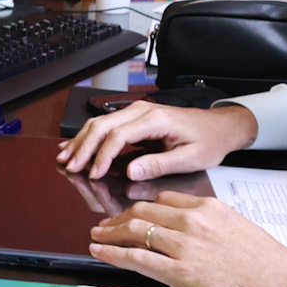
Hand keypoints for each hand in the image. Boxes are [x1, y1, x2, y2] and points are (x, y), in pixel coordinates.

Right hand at [59, 99, 258, 180]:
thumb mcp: (190, 158)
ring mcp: (137, 112)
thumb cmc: (209, 141)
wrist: (220, 127)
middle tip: (70, 167)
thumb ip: (159, 165)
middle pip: (102, 126)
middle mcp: (142, 111)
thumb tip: (131, 172)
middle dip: (83, 147)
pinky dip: (89, 136)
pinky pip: (107, 125)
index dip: (102, 157)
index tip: (93, 175)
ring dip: (81, 141)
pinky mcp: (135, 118)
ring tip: (65, 158)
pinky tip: (77, 146)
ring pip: (100, 123)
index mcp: (155, 120)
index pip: (118, 136)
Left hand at [89, 190, 286, 286]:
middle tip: (103, 224)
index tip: (129, 214)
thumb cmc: (269, 264)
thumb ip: (210, 225)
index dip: (140, 207)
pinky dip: (113, 253)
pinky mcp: (181, 273)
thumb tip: (188, 231)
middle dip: (117, 218)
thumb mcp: (238, 229)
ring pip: (135, 231)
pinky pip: (137, 258)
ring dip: (109, 233)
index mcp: (209, 207)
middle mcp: (193, 221)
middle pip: (143, 212)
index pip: (163, 200)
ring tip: (96, 236)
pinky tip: (100, 251)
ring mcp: (185, 246)